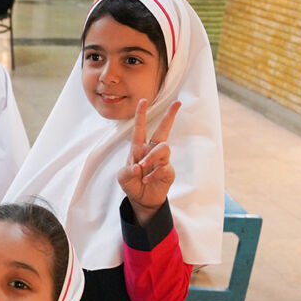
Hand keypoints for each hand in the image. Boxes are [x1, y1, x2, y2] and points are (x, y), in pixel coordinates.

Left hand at [118, 99, 180, 225]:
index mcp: (138, 148)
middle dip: (170, 116)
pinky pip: (163, 168)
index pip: (140, 128)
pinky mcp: (168, 171)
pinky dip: (152, 175)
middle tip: (177, 103)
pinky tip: (146, 181)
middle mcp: (151, 151)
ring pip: (163, 148)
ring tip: (142, 167)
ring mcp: (161, 160)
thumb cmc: (131, 183)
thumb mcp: (123, 177)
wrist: (141, 200)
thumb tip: (139, 166)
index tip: (143, 100)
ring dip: (151, 157)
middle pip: (163, 130)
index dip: (141, 114)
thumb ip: (128, 171)